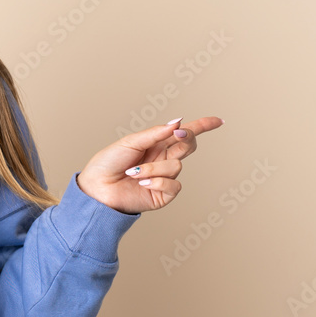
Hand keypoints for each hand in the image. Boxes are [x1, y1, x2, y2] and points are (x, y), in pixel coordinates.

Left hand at [76, 116, 223, 214]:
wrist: (96, 188)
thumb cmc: (108, 163)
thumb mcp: (131, 142)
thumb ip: (155, 134)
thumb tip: (178, 122)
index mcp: (156, 144)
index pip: (183, 134)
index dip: (202, 126)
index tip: (219, 121)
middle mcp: (163, 160)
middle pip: (188, 146)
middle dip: (187, 138)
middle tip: (177, 134)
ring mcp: (164, 178)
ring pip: (177, 166)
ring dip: (155, 168)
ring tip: (135, 172)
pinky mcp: (163, 195)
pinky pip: (173, 185)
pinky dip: (158, 182)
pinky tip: (142, 183)